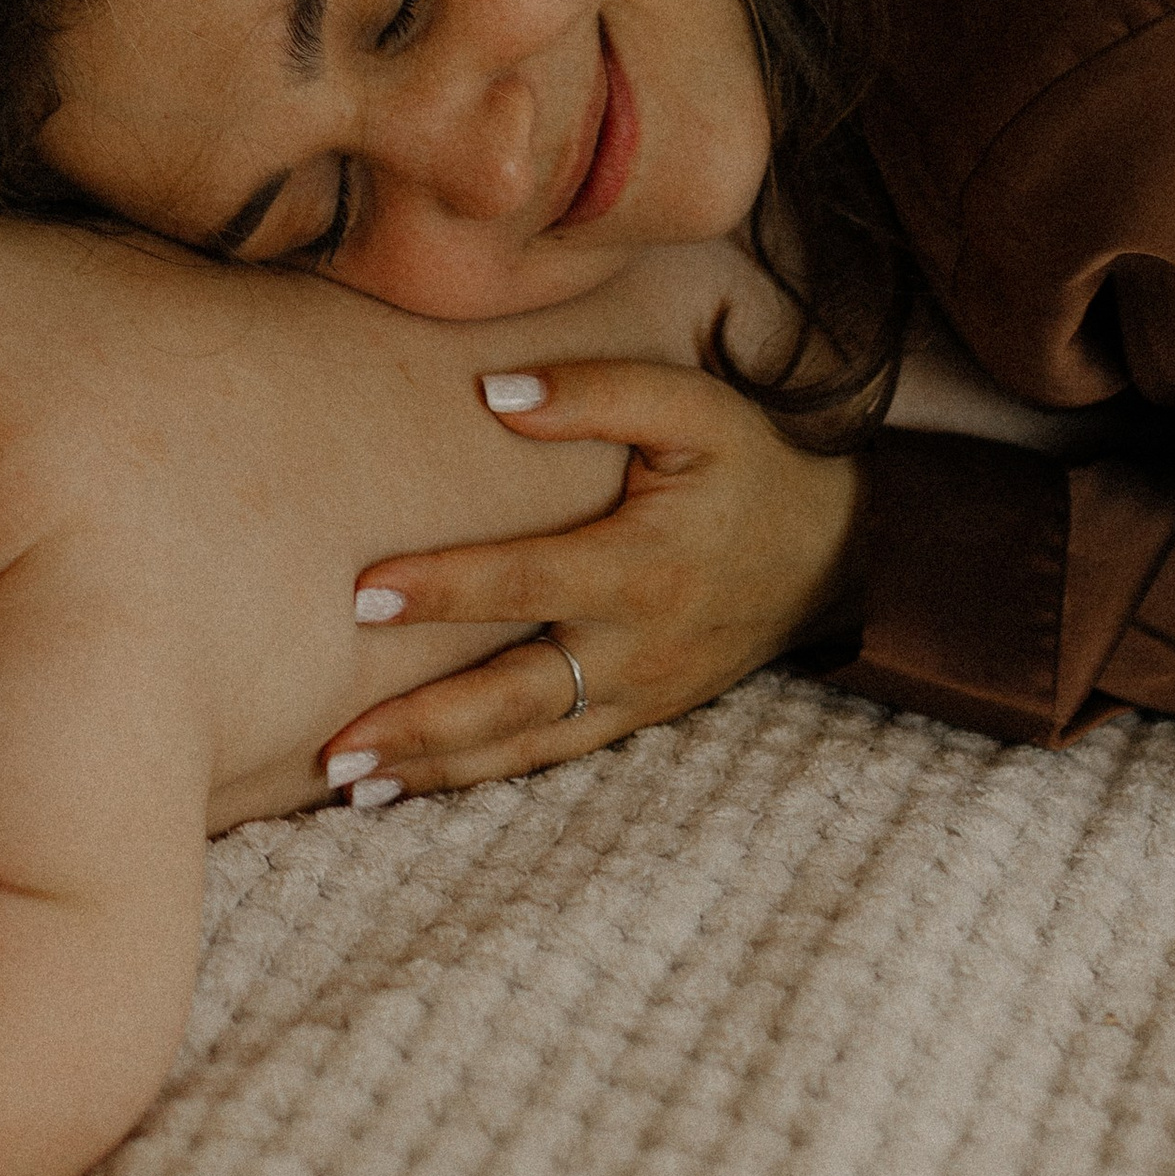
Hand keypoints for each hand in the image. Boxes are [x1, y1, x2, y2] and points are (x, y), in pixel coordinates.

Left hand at [322, 361, 863, 797]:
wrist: (838, 553)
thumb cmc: (751, 465)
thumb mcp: (694, 407)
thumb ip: (598, 392)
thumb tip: (493, 391)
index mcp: (643, 566)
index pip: (526, 581)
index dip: (445, 588)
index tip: (362, 591)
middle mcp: (637, 646)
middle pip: (514, 697)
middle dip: (422, 723)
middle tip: (336, 744)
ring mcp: (640, 694)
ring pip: (525, 744)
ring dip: (437, 768)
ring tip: (349, 780)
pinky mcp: (640, 717)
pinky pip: (551, 754)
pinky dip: (481, 775)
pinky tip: (414, 784)